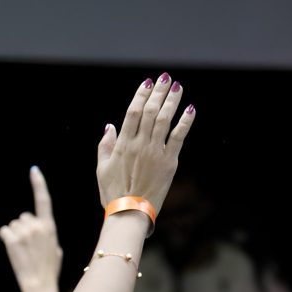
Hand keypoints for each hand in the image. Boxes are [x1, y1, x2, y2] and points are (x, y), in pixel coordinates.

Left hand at [0, 167, 62, 291]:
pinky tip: (14, 251)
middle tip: (28, 246)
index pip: (43, 200)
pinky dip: (6, 239)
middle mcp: (36, 226)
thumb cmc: (49, 269)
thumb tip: (41, 231)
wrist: (40, 285)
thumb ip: (47, 235)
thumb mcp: (55, 249)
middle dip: (23, 228)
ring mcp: (24, 233)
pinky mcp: (11, 240)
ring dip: (14, 235)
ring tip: (22, 251)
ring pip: (13, 225)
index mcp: (49, 227)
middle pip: (23, 217)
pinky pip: (4, 232)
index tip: (34, 171)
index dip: (38, 184)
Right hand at [96, 74, 194, 212]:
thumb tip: (109, 126)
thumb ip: (104, 146)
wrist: (129, 212)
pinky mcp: (169, 162)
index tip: (147, 82)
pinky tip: (190, 109)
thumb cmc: (112, 193)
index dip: (141, 95)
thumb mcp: (101, 169)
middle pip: (150, 111)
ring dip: (172, 101)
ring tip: (177, 87)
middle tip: (166, 78)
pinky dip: (185, 122)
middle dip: (159, 92)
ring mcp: (155, 152)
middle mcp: (139, 144)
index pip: (133, 112)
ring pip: (165, 120)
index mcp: (122, 144)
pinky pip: (179, 137)